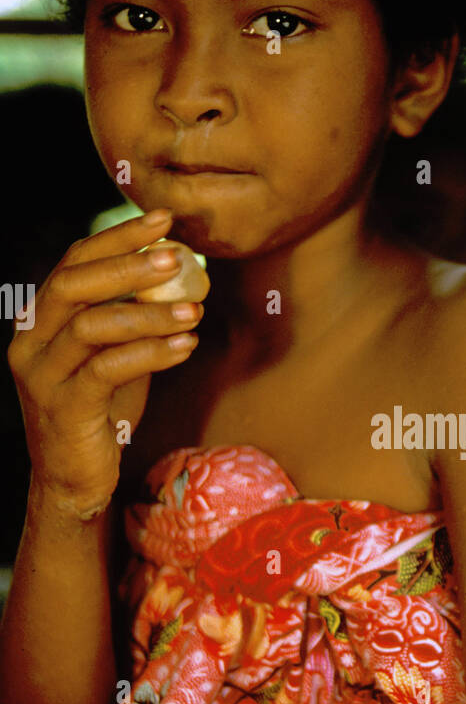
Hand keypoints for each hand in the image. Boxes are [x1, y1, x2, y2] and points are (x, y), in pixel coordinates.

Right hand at [7, 209, 202, 519]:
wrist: (75, 482)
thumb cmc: (100, 415)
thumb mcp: (115, 356)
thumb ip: (133, 319)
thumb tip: (182, 274)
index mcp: (40, 321)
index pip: (74, 262)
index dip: (117, 237)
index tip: (163, 220)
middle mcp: (31, 342)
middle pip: (75, 284)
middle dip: (128, 264)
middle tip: (177, 257)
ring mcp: (42, 377)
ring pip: (93, 326)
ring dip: (150, 314)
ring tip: (195, 311)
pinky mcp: (64, 409)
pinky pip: (108, 370)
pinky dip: (151, 353)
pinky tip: (186, 345)